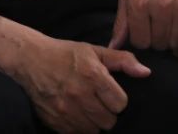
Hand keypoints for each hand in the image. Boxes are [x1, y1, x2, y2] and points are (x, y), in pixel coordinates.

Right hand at [11, 37, 149, 133]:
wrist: (31, 59)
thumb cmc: (65, 54)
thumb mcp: (95, 51)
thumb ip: (123, 60)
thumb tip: (146, 72)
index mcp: (93, 75)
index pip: (120, 103)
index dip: (118, 99)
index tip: (110, 94)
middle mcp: (80, 95)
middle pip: (109, 121)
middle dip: (108, 112)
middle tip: (99, 102)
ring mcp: (66, 111)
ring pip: (94, 131)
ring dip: (94, 122)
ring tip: (88, 108)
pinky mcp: (55, 121)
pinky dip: (80, 127)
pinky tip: (76, 114)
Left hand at [108, 0, 177, 61]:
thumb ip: (121, 22)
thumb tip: (113, 47)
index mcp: (139, 4)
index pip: (139, 42)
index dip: (139, 41)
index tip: (141, 33)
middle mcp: (160, 8)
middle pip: (158, 44)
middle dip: (154, 42)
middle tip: (154, 32)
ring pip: (174, 43)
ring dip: (170, 43)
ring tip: (166, 35)